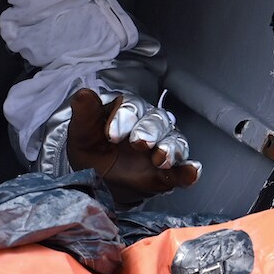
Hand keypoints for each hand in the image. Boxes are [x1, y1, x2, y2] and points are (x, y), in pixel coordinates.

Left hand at [63, 88, 199, 201]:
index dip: (123, 118)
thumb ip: (84, 113)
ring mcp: (162, 146)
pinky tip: (192, 172)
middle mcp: (150, 124)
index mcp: (128, 110)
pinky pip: (184, 169)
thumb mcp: (82, 132)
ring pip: (174, 140)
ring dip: (171, 148)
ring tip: (161, 159)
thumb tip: (84, 93)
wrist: (98, 180)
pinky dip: (189, 171)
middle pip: (157, 120)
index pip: (131, 107)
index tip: (111, 135)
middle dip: (149, 131)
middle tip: (139, 142)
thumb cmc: (92, 149)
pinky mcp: (170, 171)